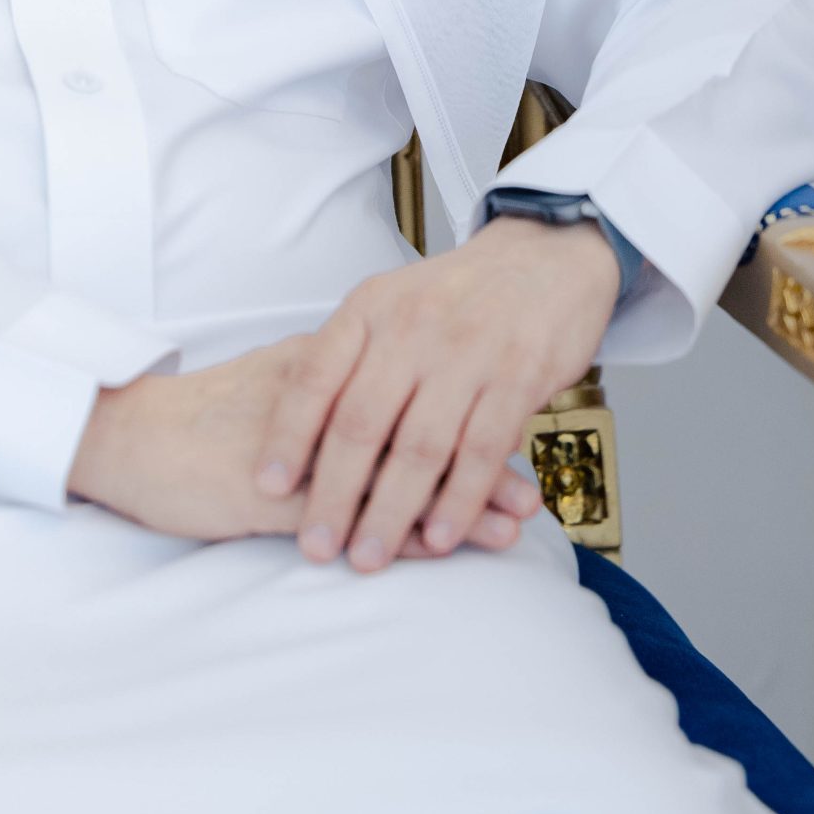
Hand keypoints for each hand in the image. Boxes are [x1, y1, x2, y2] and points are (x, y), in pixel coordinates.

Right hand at [66, 334, 540, 552]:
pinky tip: (436, 547)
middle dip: (478, 466)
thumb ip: (330, 390)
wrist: (129, 433)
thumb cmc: (202, 417)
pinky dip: (398, 528)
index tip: (518, 439)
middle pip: (419, 429)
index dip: (468, 416)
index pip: (414, 390)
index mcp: (325, 370)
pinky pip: (349, 511)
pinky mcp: (272, 491)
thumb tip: (382, 397)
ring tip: (509, 529)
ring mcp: (300, 449)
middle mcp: (323, 404)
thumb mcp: (276, 385)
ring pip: (395, 472)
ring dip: (456, 502)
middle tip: (529, 497)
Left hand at [251, 214, 620, 574]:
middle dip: (333, 493)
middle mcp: (411, 329)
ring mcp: (466, 354)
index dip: (287, 436)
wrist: (546, 256)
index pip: (315, 378)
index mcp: (369, 310)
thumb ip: (351, 356)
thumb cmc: (456, 293)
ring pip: (419, 447)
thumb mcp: (391, 302)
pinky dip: (458, 501)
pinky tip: (439, 538)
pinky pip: (482, 451)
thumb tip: (298, 426)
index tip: (267, 485)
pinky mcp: (518, 377)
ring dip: (391, 511)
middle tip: (315, 546)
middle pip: (361, 423)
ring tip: (368, 557)